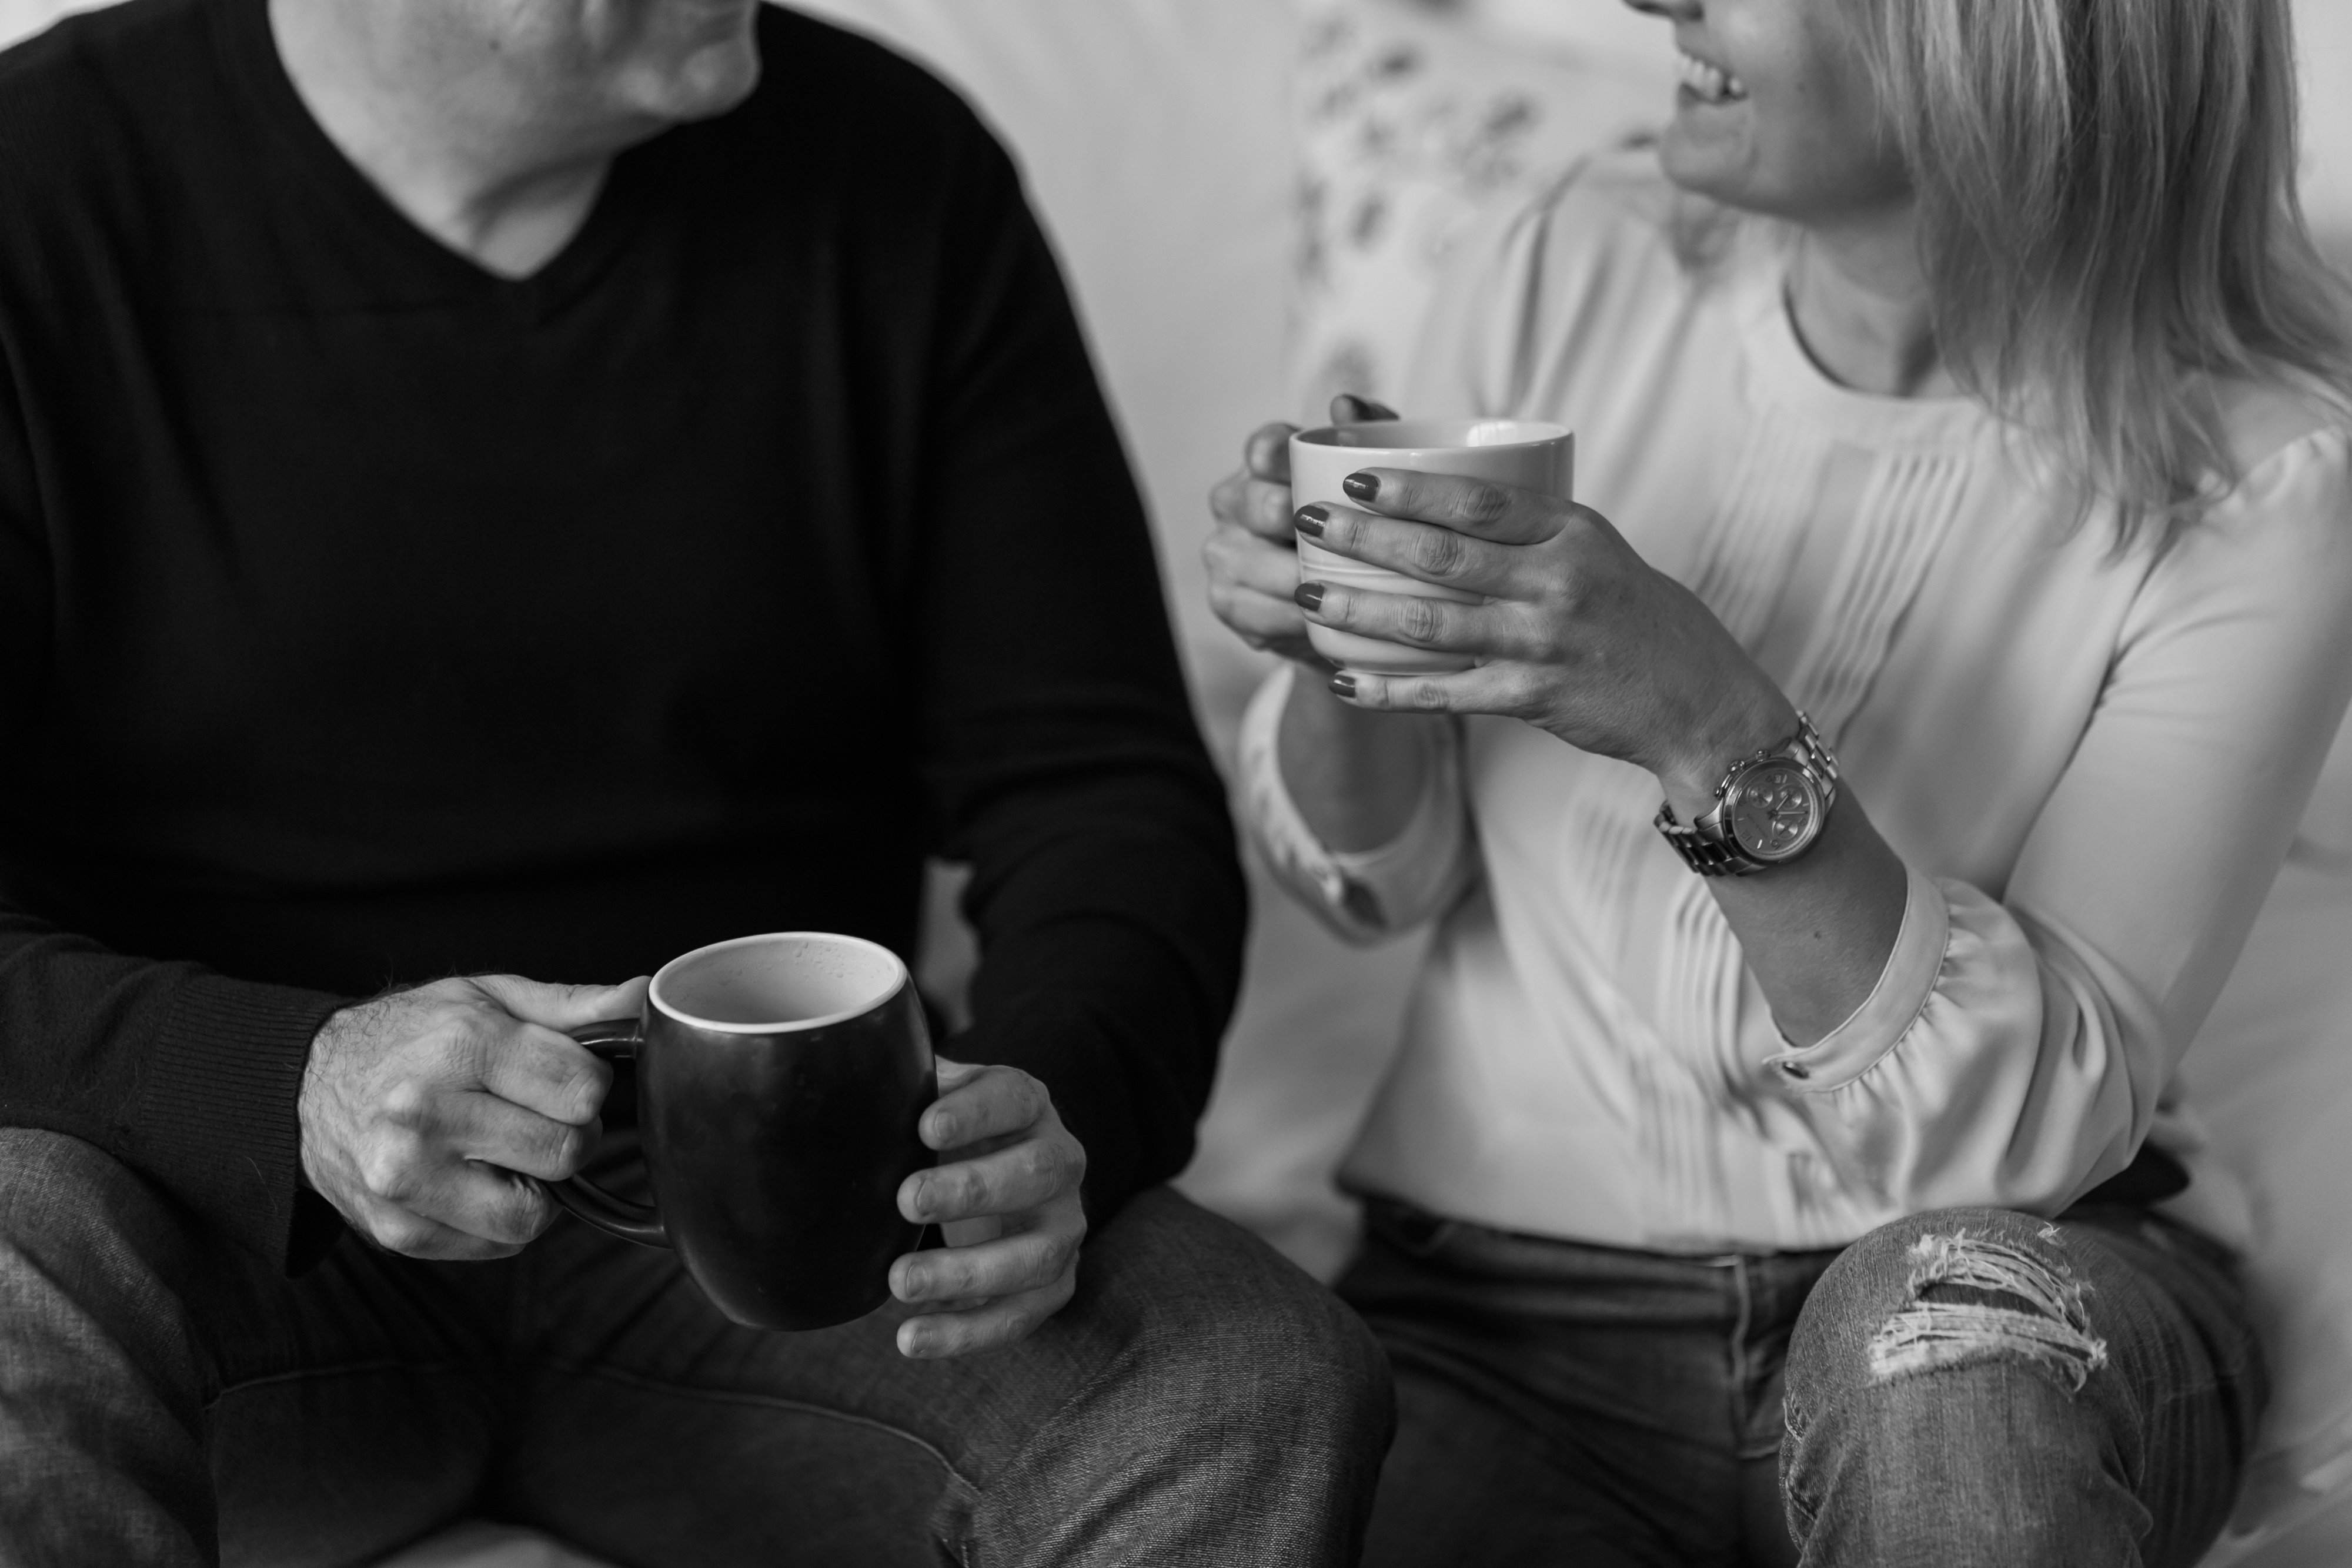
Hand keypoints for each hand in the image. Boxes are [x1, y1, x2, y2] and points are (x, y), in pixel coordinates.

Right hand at [298, 974, 645, 1260]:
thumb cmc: (410, 1037)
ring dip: (535, 1187)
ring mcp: (406, 1178)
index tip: (558, 1079)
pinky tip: (469, 1180)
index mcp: (460, 1043)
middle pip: (565, 1150)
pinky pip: (496, 1244)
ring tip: (500, 1151)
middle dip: (566, 1135)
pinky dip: (499, 1220)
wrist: (306, 1086)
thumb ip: (571, 1006)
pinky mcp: (397, 1230)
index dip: (586, 1085)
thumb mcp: (487, 998)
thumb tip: (640, 996)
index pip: (583, 1089)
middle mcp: (425, 1112)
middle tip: (530, 1116)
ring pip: (534, 1214)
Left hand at [888, 1059, 1087, 1357]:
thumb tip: (847, 1077)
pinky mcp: (1056, 1283)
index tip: (924, 1127)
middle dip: (973, 1189)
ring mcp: (1064, 1227)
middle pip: (1037, 1172)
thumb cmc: (953, 1136)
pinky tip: (909, 1337)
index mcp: (1028, 1107)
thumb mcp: (936, 1101)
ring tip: (899, 1282)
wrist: (1000, 1181)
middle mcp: (1060, 1161)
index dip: (975, 1112)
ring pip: (1035, 1255)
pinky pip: (1020, 1315)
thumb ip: (906, 1087)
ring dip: (967, 1272)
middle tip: (906, 1200)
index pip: (1013, 1099)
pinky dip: (966, 1333)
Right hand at [1204, 394, 1396, 664]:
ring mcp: (1224, 552)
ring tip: (1340, 587)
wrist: (1340, 601)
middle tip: (1332, 537)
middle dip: (1295, 521)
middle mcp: (1233, 501)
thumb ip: (1369, 432)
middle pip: (1256, 504)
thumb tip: (1344, 405)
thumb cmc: (1356, 525)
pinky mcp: (1227, 602)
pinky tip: (1318, 620)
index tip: (1308, 470)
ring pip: (1251, 562)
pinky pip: (1255, 611)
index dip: (1283, 456)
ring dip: (1295, 576)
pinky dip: (1289, 619)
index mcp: (1263, 462)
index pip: (1264, 448)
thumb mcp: (1374, 477)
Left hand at [1292, 467, 1793, 805]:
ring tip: (1304, 595)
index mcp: (1573, 532)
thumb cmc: (1633, 613)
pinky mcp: (1533, 700)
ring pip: (1432, 625)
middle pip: (1443, 557)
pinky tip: (1346, 680)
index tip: (1352, 475)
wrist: (1696, 698)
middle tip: (1306, 523)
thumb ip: (1527, 524)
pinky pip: (1447, 695)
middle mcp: (1559, 584)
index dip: (1411, 489)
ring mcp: (1544, 645)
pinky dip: (1392, 689)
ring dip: (1360, 610)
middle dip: (1366, 538)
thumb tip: (1438, 489)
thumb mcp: (1594, 547)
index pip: (1480, 501)